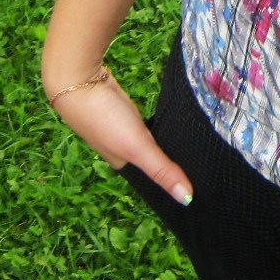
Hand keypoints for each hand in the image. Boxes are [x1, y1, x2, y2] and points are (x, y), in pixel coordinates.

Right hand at [48, 69, 193, 206]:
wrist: (78, 80)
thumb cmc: (104, 118)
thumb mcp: (137, 147)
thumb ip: (161, 170)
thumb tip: (187, 200)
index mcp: (121, 163)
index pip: (150, 175)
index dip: (172, 176)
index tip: (198, 178)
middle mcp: (119, 147)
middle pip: (149, 154)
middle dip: (170, 155)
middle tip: (201, 154)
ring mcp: (118, 125)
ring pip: (146, 136)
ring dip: (162, 136)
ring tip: (192, 137)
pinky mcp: (119, 105)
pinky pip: (141, 118)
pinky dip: (154, 119)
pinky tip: (169, 115)